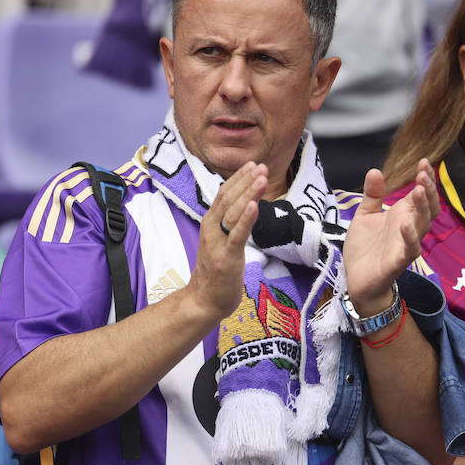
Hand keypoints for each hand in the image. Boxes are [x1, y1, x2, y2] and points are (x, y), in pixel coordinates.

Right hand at [183, 162, 265, 322]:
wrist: (203, 300)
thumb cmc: (215, 271)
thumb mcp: (221, 240)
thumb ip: (229, 223)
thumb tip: (243, 206)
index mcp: (210, 223)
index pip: (224, 194)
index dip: (239, 178)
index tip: (253, 164)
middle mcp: (211, 228)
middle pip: (229, 199)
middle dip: (245, 181)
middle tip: (260, 166)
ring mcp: (218, 242)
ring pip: (234, 212)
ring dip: (248, 193)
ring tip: (261, 178)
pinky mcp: (226, 257)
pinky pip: (237, 235)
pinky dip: (246, 219)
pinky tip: (254, 205)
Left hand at [342, 159, 437, 312]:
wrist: (356, 279)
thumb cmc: (365, 247)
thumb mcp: (365, 215)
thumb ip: (372, 194)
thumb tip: (375, 171)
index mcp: (403, 215)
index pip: (421, 195)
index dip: (426, 179)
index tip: (424, 162)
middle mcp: (409, 228)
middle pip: (428, 207)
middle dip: (428, 190)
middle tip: (424, 173)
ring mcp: (405, 245)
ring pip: (423, 225)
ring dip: (422, 208)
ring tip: (418, 190)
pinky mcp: (398, 261)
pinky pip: (409, 249)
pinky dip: (410, 237)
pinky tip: (406, 223)